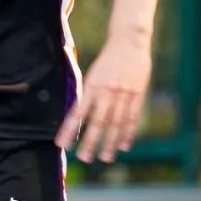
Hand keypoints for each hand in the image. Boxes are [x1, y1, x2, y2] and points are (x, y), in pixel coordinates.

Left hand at [56, 33, 151, 161]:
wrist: (129, 42)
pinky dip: (128, 133)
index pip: (77, 112)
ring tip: (105, 157)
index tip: (62, 144)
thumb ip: (87, 93)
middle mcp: (107, 92)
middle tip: (84, 158)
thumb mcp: (93, 74)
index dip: (69, 129)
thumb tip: (77, 115)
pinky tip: (125, 146)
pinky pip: (133, 117)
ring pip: (116, 123)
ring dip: (110, 142)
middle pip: (98, 121)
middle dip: (90, 141)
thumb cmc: (107, 61)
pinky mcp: (138, 95)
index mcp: (92, 86)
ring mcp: (124, 94)